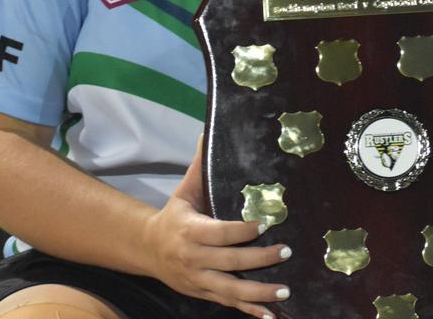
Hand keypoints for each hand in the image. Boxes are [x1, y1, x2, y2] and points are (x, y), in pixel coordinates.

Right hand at [141, 137, 290, 317]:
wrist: (146, 250)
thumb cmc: (174, 215)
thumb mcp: (184, 191)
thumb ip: (200, 166)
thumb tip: (210, 132)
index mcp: (190, 230)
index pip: (219, 232)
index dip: (242, 231)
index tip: (264, 224)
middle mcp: (193, 258)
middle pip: (229, 262)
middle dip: (259, 259)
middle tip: (286, 251)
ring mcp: (197, 280)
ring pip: (230, 290)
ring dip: (259, 292)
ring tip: (286, 291)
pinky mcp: (202, 293)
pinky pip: (228, 304)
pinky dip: (249, 311)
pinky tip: (270, 316)